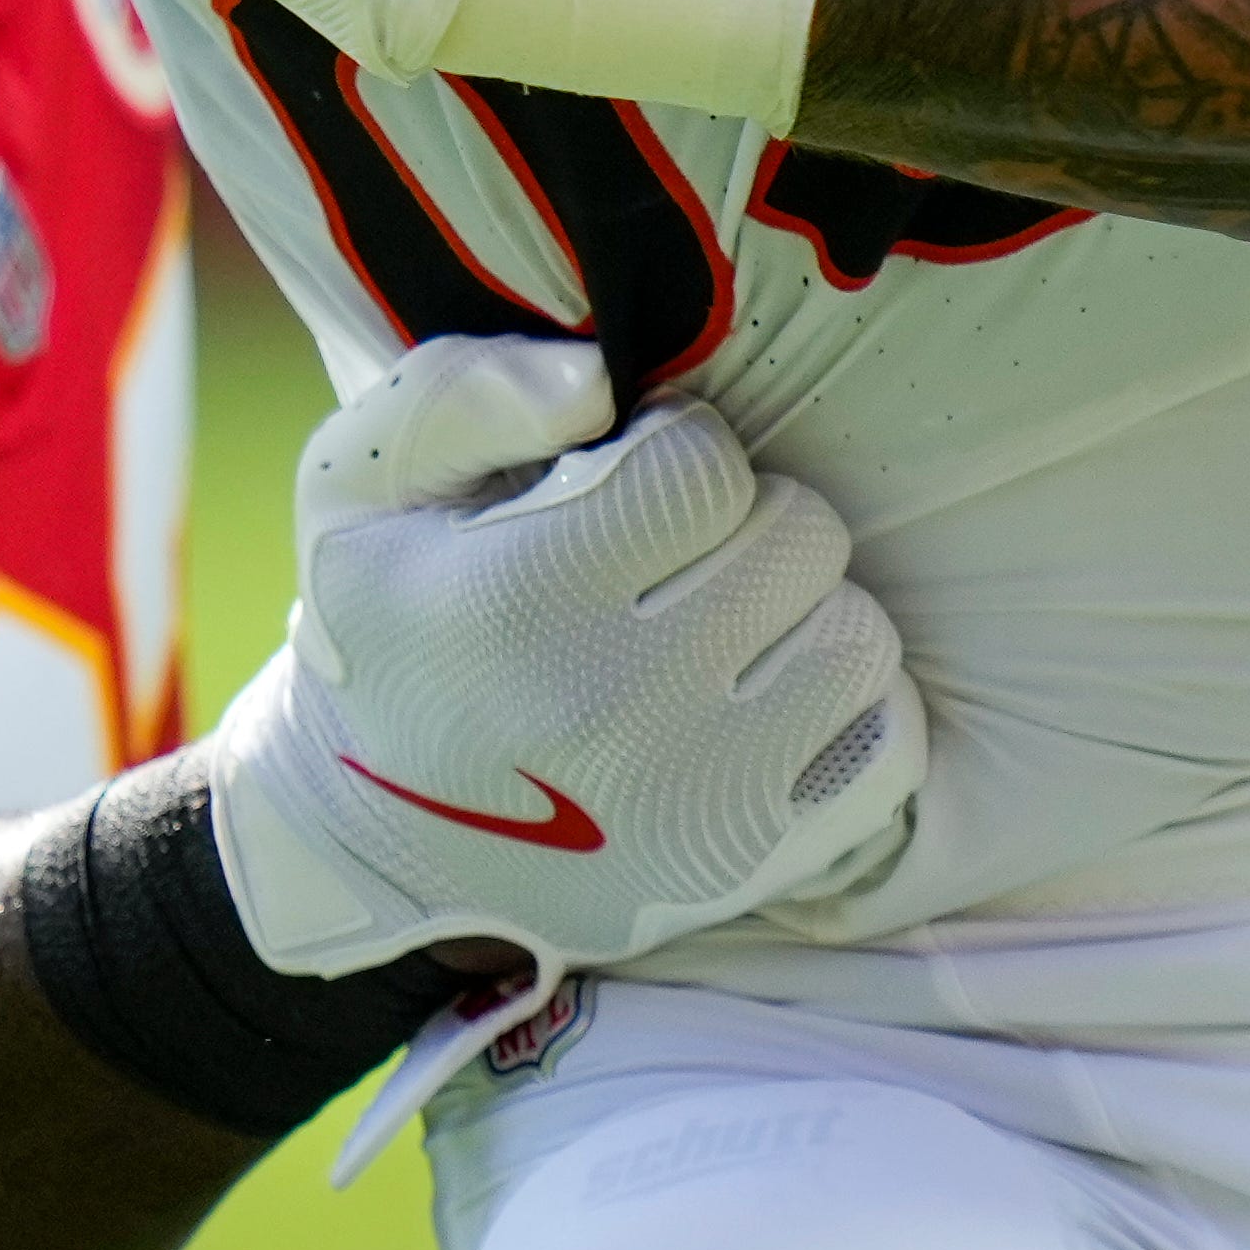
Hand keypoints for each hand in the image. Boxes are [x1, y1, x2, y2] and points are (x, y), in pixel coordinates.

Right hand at [192, 335, 923, 979]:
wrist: (372, 847)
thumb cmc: (392, 633)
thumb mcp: (361, 487)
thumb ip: (466, 395)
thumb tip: (601, 381)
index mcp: (511, 605)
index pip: (703, 466)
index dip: (675, 455)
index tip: (630, 492)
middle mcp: (611, 713)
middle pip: (799, 537)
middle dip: (748, 525)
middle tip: (681, 561)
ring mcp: (691, 806)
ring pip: (856, 637)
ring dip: (802, 615)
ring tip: (724, 630)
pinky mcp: (748, 867)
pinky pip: (887, 745)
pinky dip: (846, 713)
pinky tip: (768, 703)